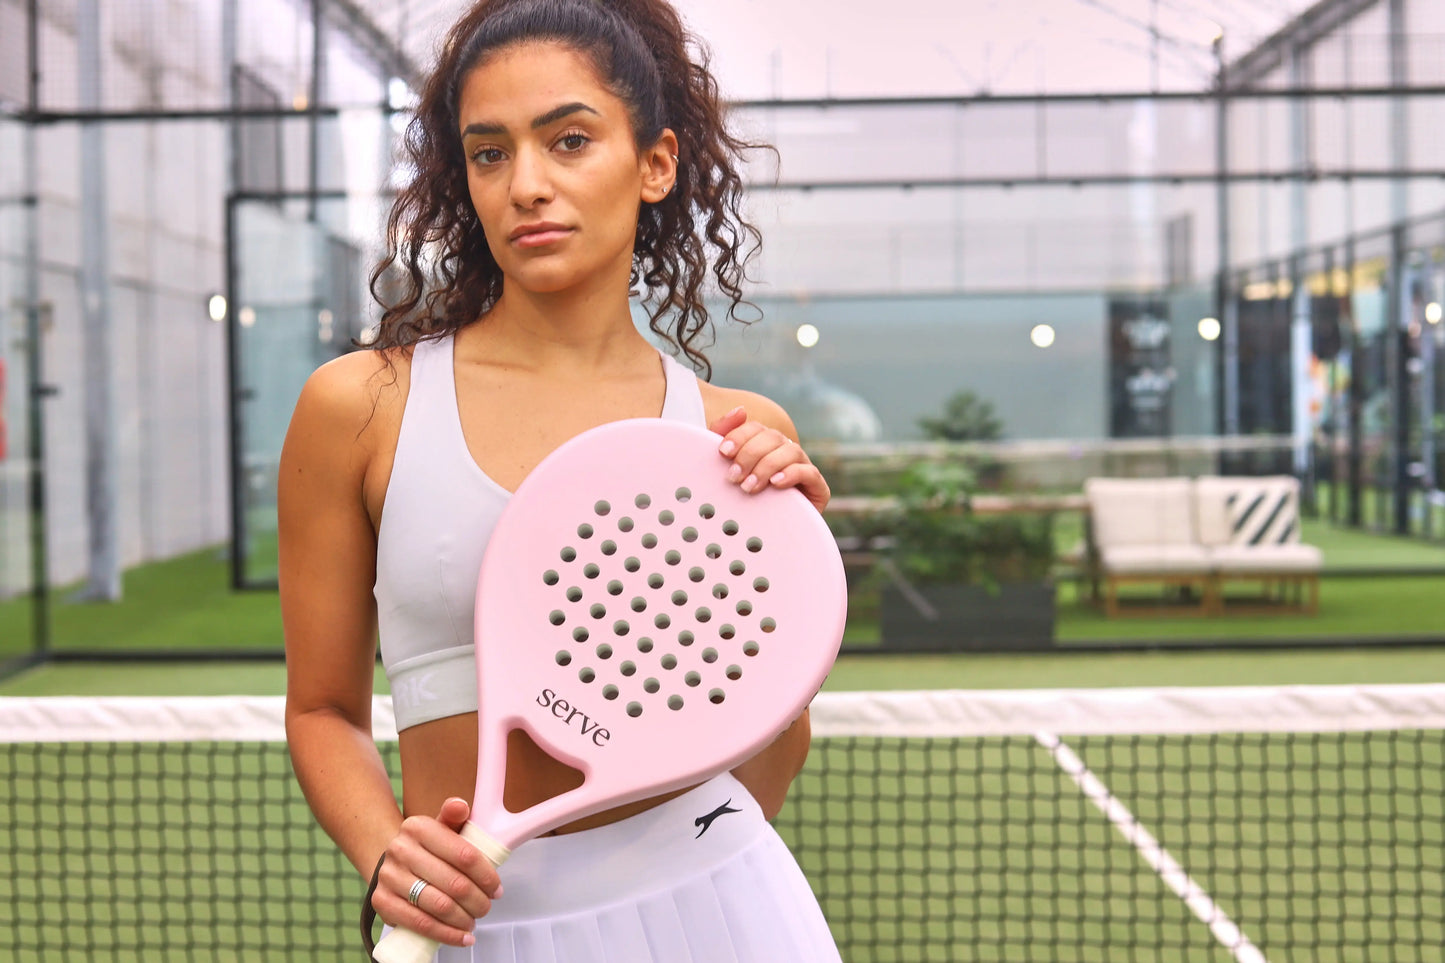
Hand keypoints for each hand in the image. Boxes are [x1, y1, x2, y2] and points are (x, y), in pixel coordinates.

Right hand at [372, 798, 502, 947]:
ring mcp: (389, 876)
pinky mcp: (381, 902)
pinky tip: (462, 937)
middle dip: (478, 900)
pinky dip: (445, 934)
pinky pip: (419, 924)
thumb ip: (455, 816)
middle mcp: (400, 849)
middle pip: (454, 883)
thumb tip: (460, 805)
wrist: (393, 862)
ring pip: (438, 905)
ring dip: (463, 918)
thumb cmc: (430, 847)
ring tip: (474, 920)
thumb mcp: (444, 828)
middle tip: (487, 907)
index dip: (486, 876)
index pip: (464, 854)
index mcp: (419, 826)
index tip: (497, 889)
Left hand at [709, 407, 829, 512]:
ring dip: (767, 466)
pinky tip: (776, 483)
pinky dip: (792, 474)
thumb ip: (727, 436)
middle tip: (733, 477)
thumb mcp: (730, 468)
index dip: (740, 435)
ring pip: (791, 451)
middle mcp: (786, 452)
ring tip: (749, 486)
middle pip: (773, 437)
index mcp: (766, 445)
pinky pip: (810, 473)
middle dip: (750, 455)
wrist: (765, 540)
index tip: (723, 452)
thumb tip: (740, 409)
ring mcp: (804, 468)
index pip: (757, 428)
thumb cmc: (745, 502)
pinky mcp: (818, 488)